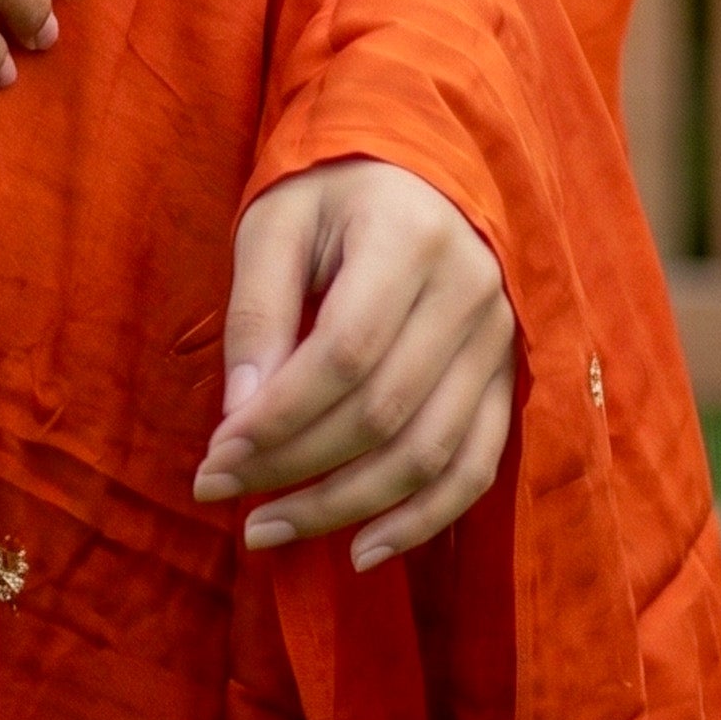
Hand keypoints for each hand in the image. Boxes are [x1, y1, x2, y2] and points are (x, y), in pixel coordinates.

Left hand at [191, 157, 516, 571]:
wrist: (419, 169)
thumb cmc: (331, 191)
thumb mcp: (275, 224)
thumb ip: (258, 313)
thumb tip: (239, 417)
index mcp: (409, 237)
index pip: (344, 354)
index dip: (278, 418)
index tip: (214, 458)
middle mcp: (470, 292)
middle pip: (382, 411)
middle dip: (294, 467)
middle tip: (219, 493)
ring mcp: (498, 341)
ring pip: (428, 453)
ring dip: (345, 506)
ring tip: (269, 531)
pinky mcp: (507, 379)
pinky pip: (475, 467)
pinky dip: (422, 519)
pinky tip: (362, 551)